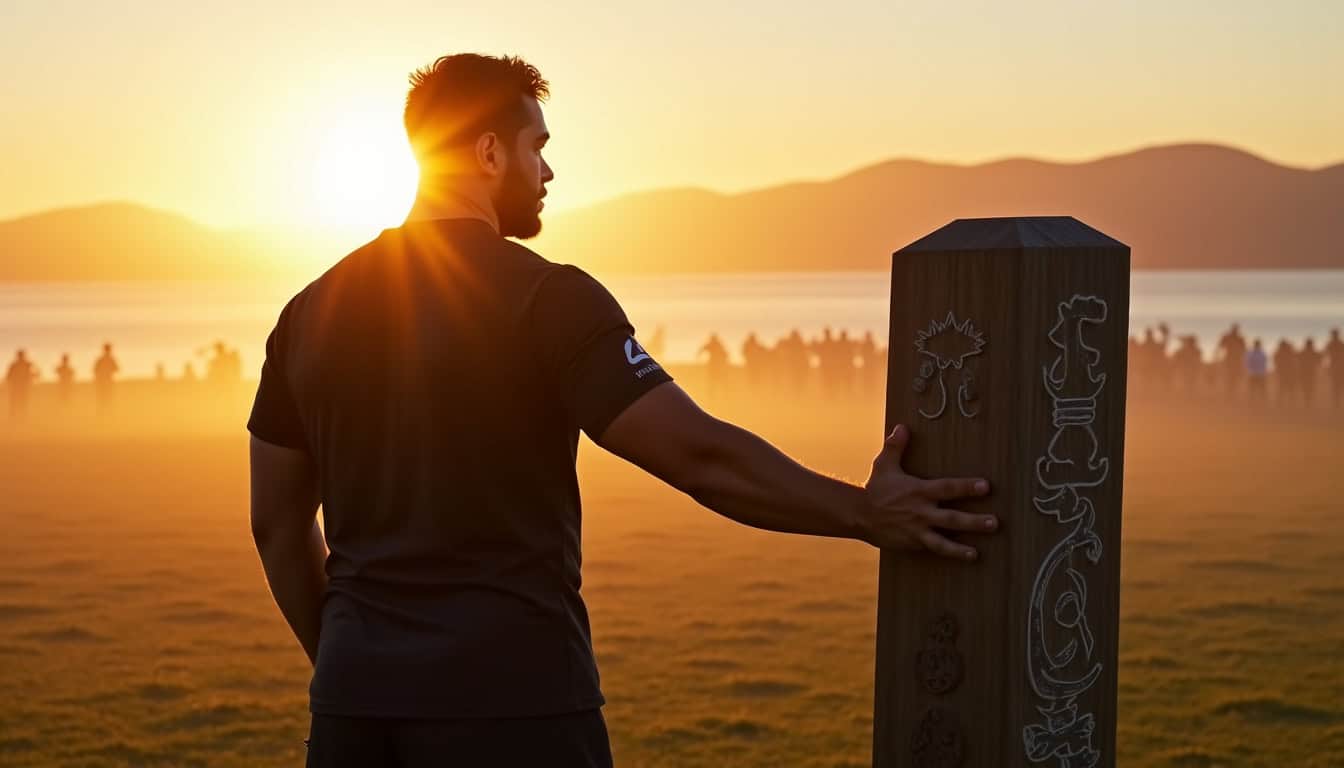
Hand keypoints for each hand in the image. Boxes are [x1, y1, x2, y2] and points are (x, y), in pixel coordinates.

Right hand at [860, 424, 995, 560]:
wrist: (859, 515)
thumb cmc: (876, 489)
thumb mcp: (884, 465)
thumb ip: (896, 446)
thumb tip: (902, 426)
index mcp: (918, 491)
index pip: (947, 488)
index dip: (966, 487)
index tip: (985, 486)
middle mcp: (921, 511)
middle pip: (952, 518)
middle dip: (973, 521)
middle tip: (994, 522)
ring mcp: (918, 529)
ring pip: (944, 540)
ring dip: (962, 547)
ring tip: (978, 552)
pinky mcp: (914, 543)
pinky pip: (935, 549)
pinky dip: (951, 553)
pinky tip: (968, 556)